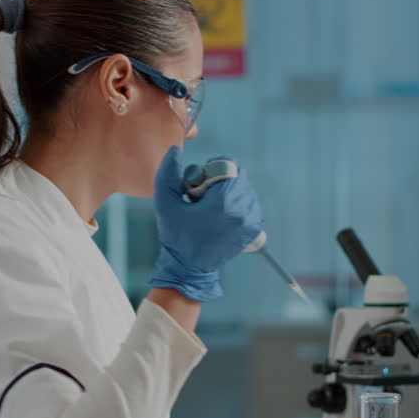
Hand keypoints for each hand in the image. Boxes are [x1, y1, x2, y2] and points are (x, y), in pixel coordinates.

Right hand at [148, 146, 262, 301]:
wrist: (189, 268)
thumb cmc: (175, 235)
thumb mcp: (165, 203)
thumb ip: (167, 173)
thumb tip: (175, 149)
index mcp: (224, 203)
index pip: (230, 166)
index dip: (213, 169)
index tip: (199, 185)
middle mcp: (242, 211)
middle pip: (239, 176)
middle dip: (222, 180)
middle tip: (204, 197)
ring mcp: (251, 222)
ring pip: (246, 189)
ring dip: (230, 191)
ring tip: (211, 208)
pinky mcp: (254, 230)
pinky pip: (251, 203)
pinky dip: (239, 203)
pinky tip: (222, 215)